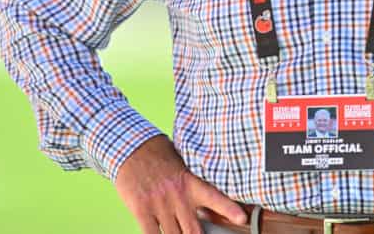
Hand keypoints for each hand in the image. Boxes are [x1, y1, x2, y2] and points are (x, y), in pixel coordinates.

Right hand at [115, 135, 247, 233]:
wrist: (131, 147)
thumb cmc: (159, 156)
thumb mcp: (182, 165)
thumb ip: (192, 185)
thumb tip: (203, 206)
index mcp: (190, 182)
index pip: (215, 197)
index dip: (229, 209)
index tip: (242, 218)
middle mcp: (177, 195)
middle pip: (193, 230)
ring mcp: (159, 203)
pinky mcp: (141, 208)